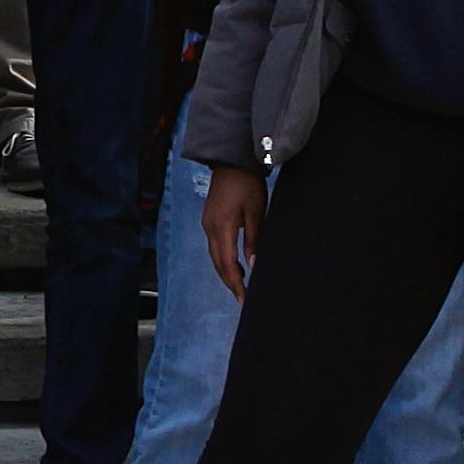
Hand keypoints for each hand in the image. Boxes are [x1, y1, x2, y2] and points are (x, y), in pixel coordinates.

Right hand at [202, 163, 266, 300]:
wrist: (232, 163)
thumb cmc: (247, 185)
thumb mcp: (256, 214)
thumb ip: (253, 241)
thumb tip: (253, 266)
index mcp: (221, 228)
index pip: (227, 265)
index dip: (236, 284)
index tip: (245, 299)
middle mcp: (209, 229)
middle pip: (218, 264)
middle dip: (230, 283)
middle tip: (243, 299)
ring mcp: (207, 224)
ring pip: (214, 257)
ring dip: (226, 272)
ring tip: (240, 286)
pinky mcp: (209, 220)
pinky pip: (214, 246)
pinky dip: (223, 260)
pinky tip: (235, 265)